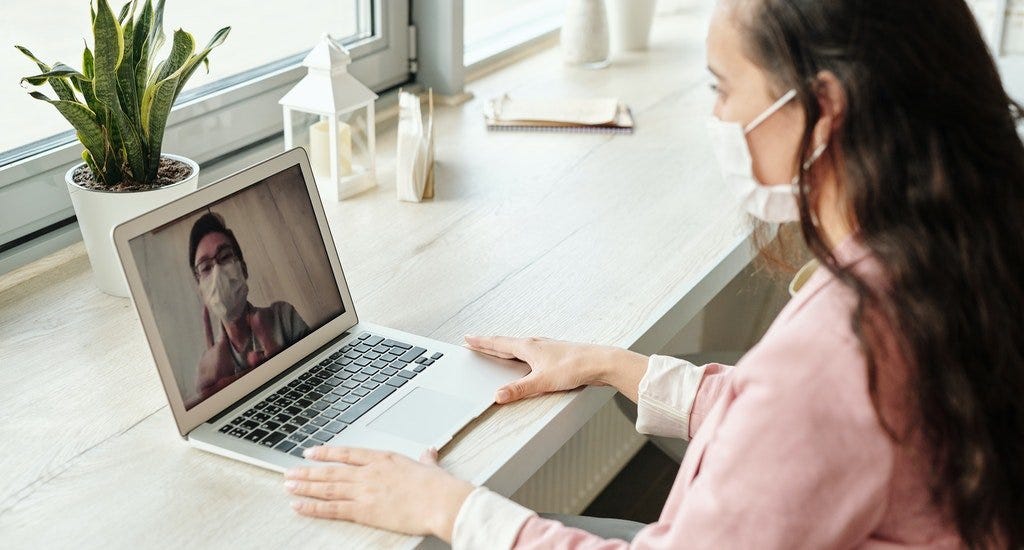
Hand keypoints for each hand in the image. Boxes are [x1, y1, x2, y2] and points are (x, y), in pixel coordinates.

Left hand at [285, 446, 474, 541]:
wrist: (441, 501)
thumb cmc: (438, 487)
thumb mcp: (430, 467)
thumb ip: (425, 460)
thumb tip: (428, 453)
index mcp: (384, 459)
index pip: (347, 453)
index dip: (327, 453)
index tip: (311, 453)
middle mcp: (369, 473)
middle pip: (331, 471)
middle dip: (308, 472)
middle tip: (290, 472)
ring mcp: (365, 491)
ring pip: (327, 487)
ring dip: (305, 486)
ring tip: (289, 486)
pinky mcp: (364, 510)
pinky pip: (332, 509)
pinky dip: (313, 507)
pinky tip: (299, 505)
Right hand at [463, 335, 647, 403]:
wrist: (599, 362)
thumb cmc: (574, 367)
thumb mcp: (542, 381)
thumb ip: (519, 389)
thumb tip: (499, 395)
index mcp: (528, 347)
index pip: (498, 344)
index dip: (482, 342)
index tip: (468, 338)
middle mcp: (535, 344)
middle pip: (506, 343)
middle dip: (489, 343)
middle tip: (475, 341)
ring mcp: (545, 348)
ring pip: (518, 346)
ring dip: (504, 347)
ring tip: (495, 348)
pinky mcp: (554, 354)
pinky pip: (529, 351)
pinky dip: (519, 353)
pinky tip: (525, 359)